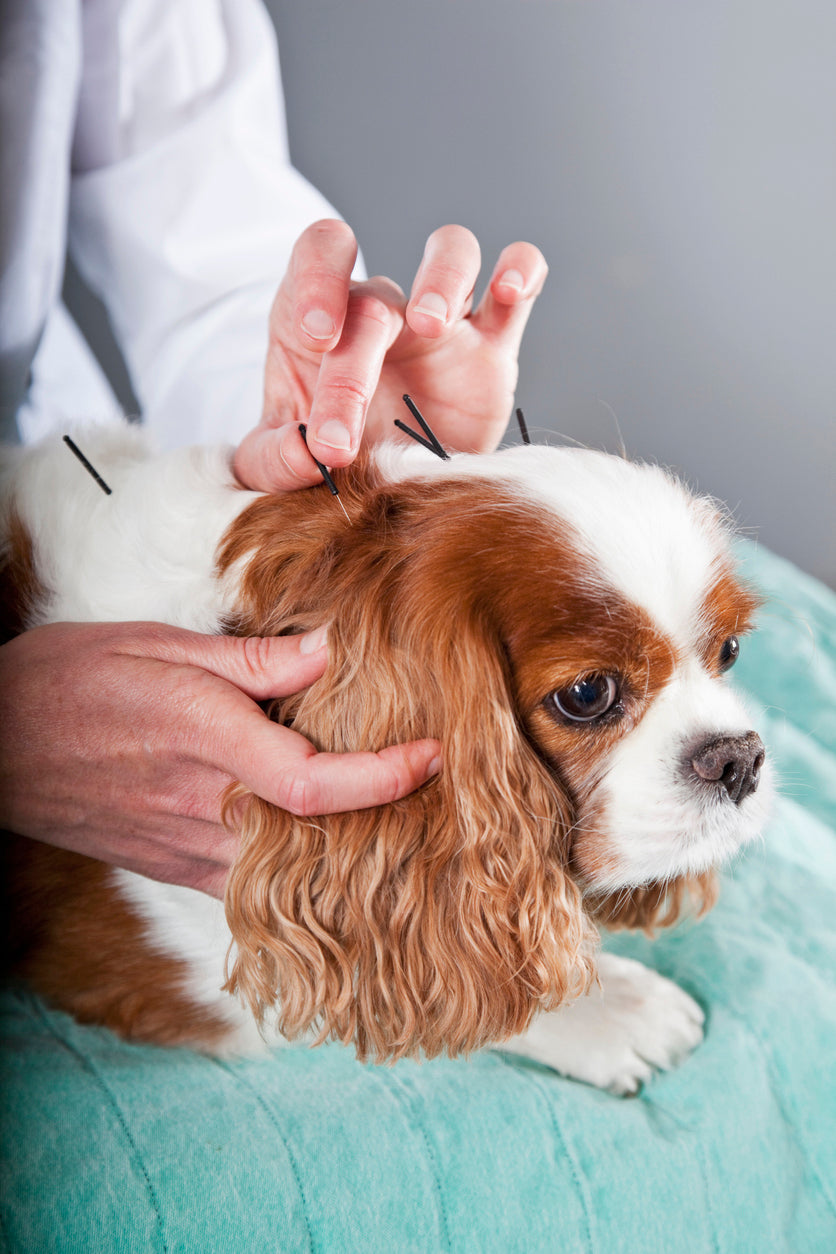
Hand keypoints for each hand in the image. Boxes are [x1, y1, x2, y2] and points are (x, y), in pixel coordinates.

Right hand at [0, 623, 439, 897]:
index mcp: (204, 735)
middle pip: (316, 836)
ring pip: (288, 873)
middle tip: (436, 793)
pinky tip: (321, 842)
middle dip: (384, 820)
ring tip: (393, 816)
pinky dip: (294, 869)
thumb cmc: (71, 679)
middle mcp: (201, 802)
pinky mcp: (171, 866)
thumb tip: (330, 652)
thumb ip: (251, 659)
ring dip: (344, 850)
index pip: (313, 781)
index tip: (432, 755)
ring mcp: (184, 846)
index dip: (385, 777)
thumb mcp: (158, 645)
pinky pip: (249, 884)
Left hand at [234, 220, 547, 490]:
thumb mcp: (278, 466)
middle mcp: (381, 311)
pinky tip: (511, 287)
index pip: (319, 255)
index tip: (318, 334)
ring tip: (431, 325)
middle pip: (374, 302)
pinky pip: (518, 281)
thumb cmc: (331, 463)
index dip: (318, 279)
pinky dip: (521, 269)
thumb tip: (302, 452)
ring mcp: (441, 322)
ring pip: (452, 252)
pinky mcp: (492, 346)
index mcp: (322, 321)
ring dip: (443, 276)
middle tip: (340, 442)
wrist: (390, 496)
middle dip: (352, 371)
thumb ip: (275, 459)